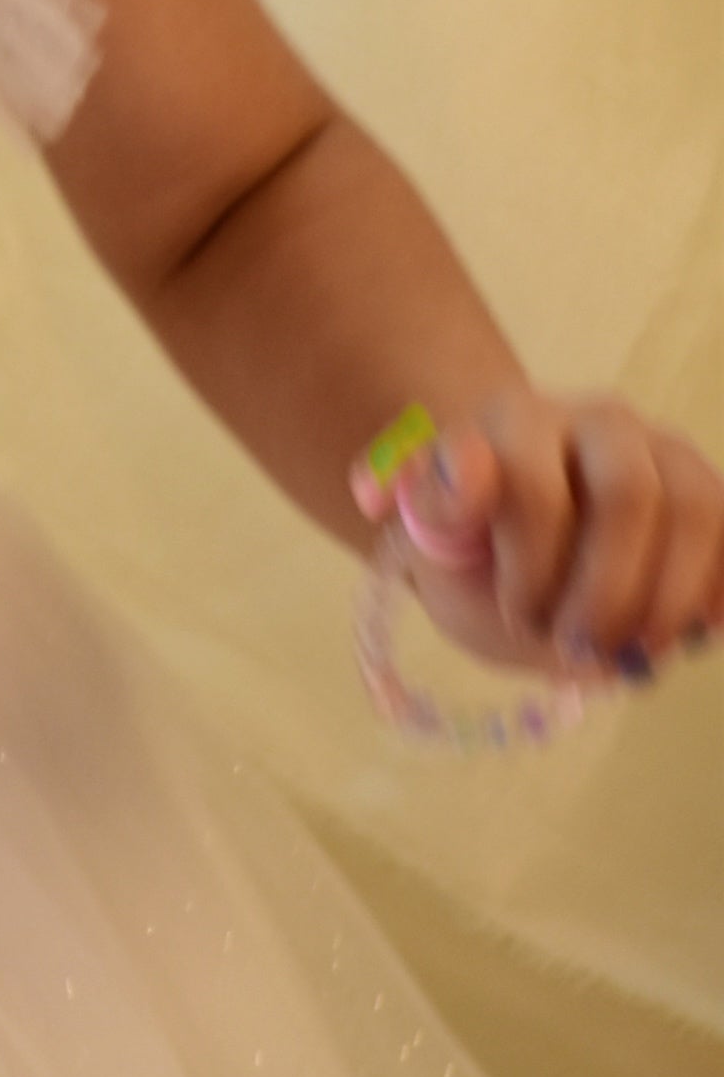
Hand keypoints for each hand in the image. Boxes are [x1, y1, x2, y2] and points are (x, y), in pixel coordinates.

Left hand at [356, 390, 723, 682]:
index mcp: (508, 423)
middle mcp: (592, 420)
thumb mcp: (431, 544)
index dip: (529, 544)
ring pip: (695, 509)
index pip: (525, 468)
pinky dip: (714, 594)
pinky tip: (687, 634)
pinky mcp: (708, 490)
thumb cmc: (478, 547)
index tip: (514, 604)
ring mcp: (661, 450)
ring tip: (629, 656)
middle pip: (628, 493)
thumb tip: (385, 489)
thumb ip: (426, 518)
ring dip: (665, 599)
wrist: (527, 542)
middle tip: (572, 647)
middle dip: (606, 589)